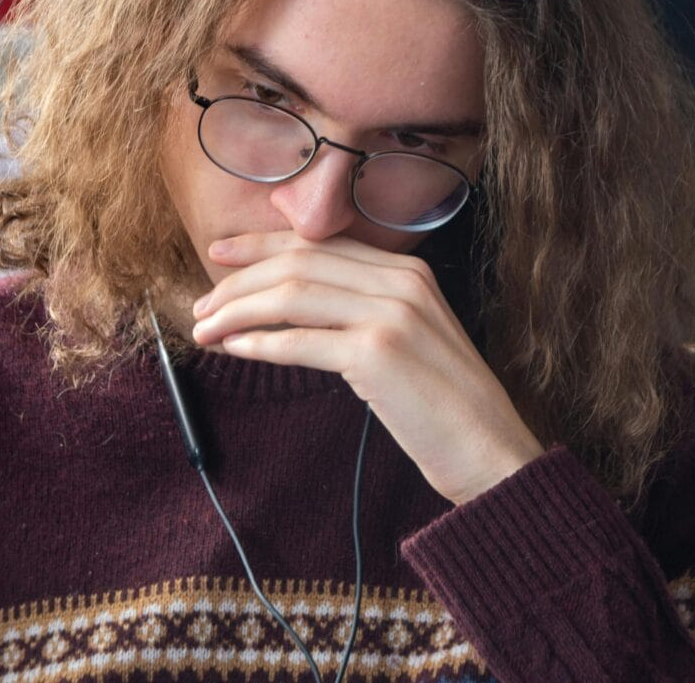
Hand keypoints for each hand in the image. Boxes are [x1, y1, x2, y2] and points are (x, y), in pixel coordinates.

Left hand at [190, 231, 544, 504]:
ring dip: (240, 311)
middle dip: (240, 281)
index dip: (262, 245)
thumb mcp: (409, 339)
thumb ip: (364, 310)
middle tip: (202, 305)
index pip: (319, 244)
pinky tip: (236, 349)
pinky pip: (302, 341)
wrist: (491, 452)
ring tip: (207, 330)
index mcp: (408, 272)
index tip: (220, 255)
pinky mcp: (378, 355)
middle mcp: (402, 283)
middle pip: (298, 263)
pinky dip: (261, 343)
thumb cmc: (444, 406)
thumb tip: (291, 304)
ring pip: (292, 295)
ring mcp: (392, 315)